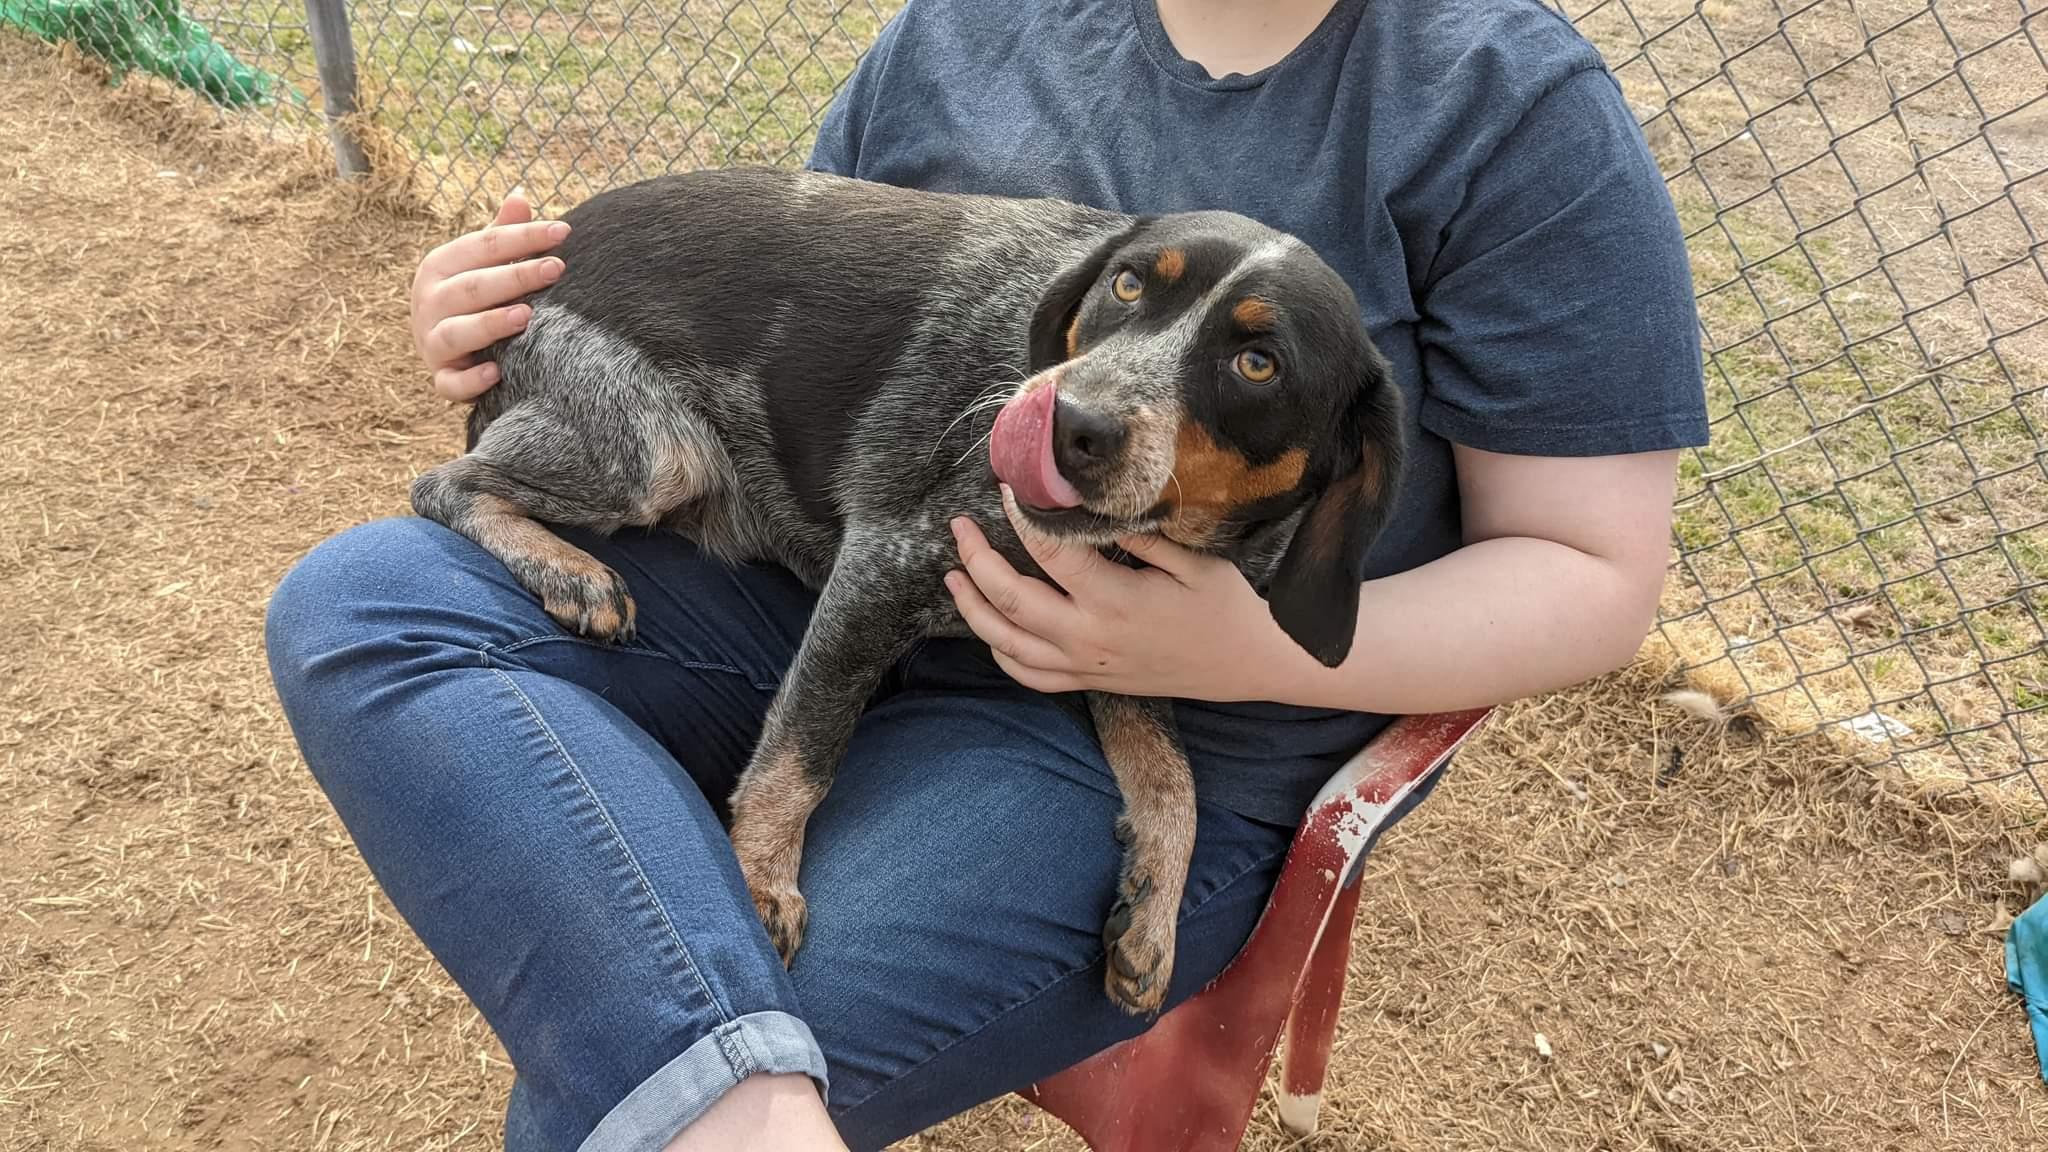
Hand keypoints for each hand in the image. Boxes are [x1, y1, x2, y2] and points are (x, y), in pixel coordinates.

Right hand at [410, 189, 570, 400]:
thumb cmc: (472, 295)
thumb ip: (501, 236)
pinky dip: (470, 381)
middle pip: (472, 287)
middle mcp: (429, 302)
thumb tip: (520, 197)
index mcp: (440, 266)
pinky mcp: (441, 377)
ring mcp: (432, 342)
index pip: (483, 246)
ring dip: (490, 325)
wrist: (443, 346)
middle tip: (556, 269)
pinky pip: (451, 383)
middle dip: (515, 277)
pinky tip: (496, 372)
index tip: (563, 231)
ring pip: (457, 333)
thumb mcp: (481, 263)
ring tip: (526, 316)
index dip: (523, 237)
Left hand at [942, 486, 1303, 700]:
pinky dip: (1001, 653)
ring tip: (953, 577)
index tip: (1007, 488)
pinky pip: (1029, 675)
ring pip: (1006, 643)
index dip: (1020, 517)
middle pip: (1009, 599)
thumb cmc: (1224, 608)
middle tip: (958, 527)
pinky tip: (989, 630)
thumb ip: (1139, 536)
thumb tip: (1092, 507)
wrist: (1246, 666)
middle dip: (975, 559)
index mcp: (1113, 600)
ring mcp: (1084, 664)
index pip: (1048, 553)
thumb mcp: (1192, 561)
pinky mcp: (1089, 681)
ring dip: (971, 609)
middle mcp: (1088, 637)